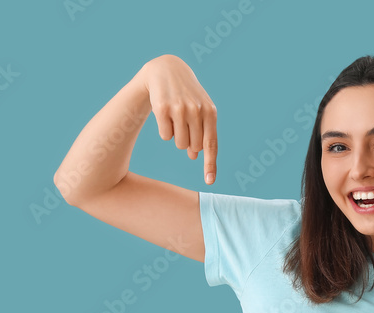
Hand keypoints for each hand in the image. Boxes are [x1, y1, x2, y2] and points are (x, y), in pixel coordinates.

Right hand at [138, 54, 217, 183]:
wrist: (166, 69)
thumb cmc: (186, 94)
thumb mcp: (198, 111)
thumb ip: (201, 132)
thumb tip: (195, 156)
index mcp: (210, 112)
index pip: (211, 144)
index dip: (210, 164)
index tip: (209, 181)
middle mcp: (196, 110)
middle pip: (193, 147)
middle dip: (188, 144)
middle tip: (184, 127)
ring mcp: (179, 109)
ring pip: (179, 144)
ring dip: (176, 138)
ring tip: (175, 119)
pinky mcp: (162, 109)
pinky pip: (165, 136)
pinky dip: (165, 131)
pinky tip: (164, 115)